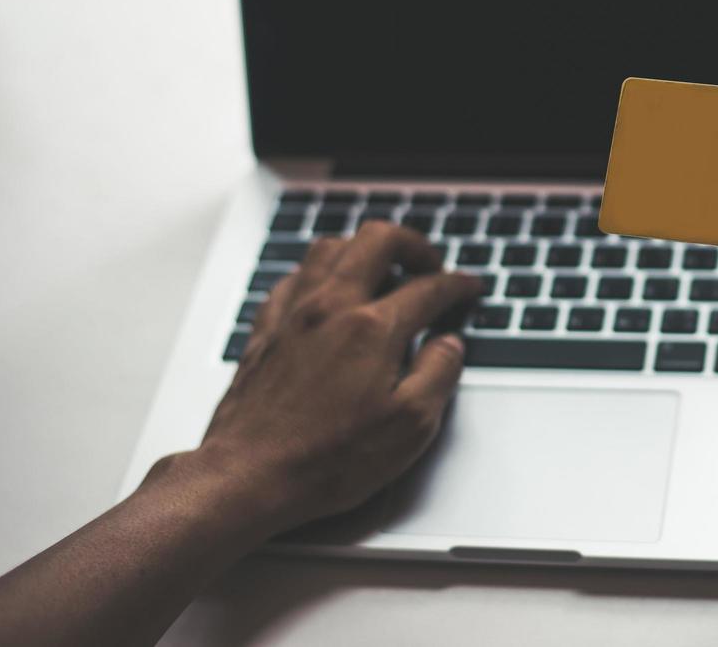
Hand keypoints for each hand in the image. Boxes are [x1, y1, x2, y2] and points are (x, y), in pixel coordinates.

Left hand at [172, 222, 480, 532]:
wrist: (247, 476)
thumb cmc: (326, 459)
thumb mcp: (409, 427)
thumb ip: (439, 374)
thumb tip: (450, 345)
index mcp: (372, 328)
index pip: (428, 288)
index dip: (457, 285)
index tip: (469, 288)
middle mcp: (331, 307)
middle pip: (377, 240)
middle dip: (412, 245)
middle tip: (429, 265)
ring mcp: (293, 315)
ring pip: (330, 248)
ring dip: (363, 250)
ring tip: (382, 270)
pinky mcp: (265, 331)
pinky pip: (293, 278)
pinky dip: (319, 273)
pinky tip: (327, 293)